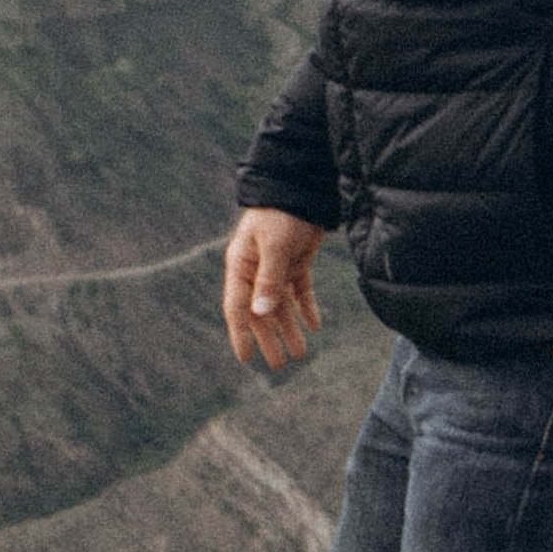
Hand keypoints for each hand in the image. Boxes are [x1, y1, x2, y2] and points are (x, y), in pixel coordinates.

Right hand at [223, 209, 324, 370]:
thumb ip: (269, 279)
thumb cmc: (281, 213)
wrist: (302, 186)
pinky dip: (306, 308)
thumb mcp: (275, 245)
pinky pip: (299, 291)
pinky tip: (315, 325)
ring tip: (301, 353)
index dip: (241, 334)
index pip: (237, 307)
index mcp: (241, 266)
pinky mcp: (296, 262)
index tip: (247, 358)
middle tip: (281, 365)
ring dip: (290, 328)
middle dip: (271, 339)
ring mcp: (276, 267)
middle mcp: (256, 270)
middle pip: (261, 312)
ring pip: (281, 305)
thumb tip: (262, 314)